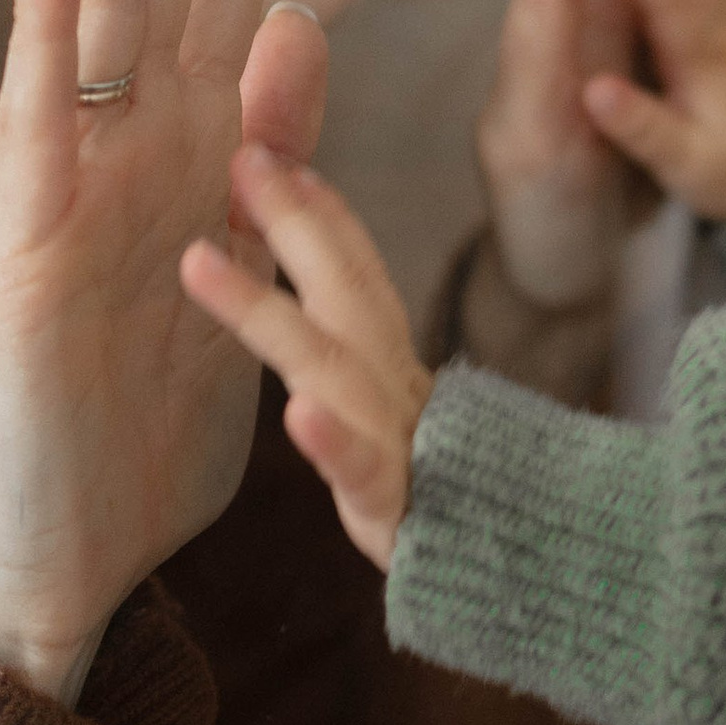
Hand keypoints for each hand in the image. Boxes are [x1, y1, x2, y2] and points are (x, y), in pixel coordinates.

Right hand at [0, 0, 313, 700]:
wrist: (75, 540)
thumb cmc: (148, 409)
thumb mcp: (245, 256)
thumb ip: (273, 139)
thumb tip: (302, 15)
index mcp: (194, 127)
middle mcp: (133, 127)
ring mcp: (77, 172)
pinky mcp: (35, 240)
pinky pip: (46, 108)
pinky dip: (46, 14)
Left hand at [180, 151, 429, 570]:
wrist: (528, 576)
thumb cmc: (449, 506)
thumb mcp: (398, 426)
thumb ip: (363, 367)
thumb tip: (315, 323)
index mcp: (393, 370)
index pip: (359, 272)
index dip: (320, 209)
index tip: (274, 148)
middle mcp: (400, 391)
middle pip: (347, 291)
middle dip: (292, 223)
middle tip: (239, 157)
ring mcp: (403, 444)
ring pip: (333, 369)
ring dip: (265, 312)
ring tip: (197, 263)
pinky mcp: (403, 513)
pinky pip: (368, 474)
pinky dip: (335, 442)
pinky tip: (298, 415)